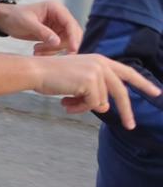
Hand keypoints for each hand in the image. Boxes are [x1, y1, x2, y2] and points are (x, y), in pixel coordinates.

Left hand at [0, 0, 82, 55]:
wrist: (4, 20)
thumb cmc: (14, 17)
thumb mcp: (27, 24)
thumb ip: (43, 32)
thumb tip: (58, 42)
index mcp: (55, 8)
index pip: (70, 23)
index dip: (74, 37)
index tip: (73, 50)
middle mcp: (59, 16)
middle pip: (71, 34)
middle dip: (62, 45)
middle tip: (47, 52)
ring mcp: (57, 25)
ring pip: (65, 42)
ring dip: (53, 49)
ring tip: (36, 50)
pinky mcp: (53, 34)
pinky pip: (58, 45)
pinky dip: (50, 51)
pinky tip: (37, 52)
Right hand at [32, 53, 156, 127]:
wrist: (36, 72)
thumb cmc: (51, 76)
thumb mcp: (78, 79)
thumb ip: (94, 88)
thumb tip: (104, 107)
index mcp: (100, 60)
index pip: (127, 73)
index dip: (143, 84)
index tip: (156, 93)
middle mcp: (102, 64)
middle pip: (121, 93)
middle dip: (126, 112)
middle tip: (131, 126)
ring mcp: (97, 72)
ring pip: (101, 102)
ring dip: (84, 108)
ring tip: (67, 103)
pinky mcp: (91, 82)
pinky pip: (92, 104)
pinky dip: (79, 107)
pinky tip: (65, 101)